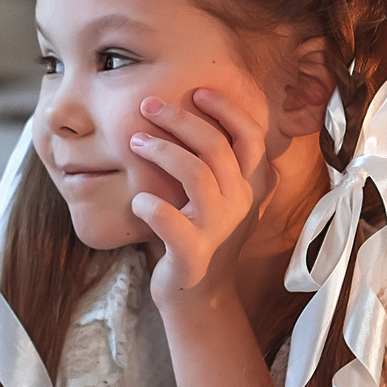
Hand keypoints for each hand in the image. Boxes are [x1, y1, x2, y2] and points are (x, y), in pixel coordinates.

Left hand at [129, 88, 270, 311]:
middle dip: (180, 119)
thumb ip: (223, 163)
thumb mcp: (223, 197)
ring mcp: (218, 230)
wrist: (199, 295)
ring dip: (162, 151)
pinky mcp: (192, 254)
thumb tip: (202, 111)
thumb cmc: (203, 235)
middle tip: (148, 105)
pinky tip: (137, 200)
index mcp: (250, 187)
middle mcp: (240, 204)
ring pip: (196, 174)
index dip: (227, 109)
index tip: (198, 90)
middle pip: (217, 146)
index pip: (251, 136)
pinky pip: (170, 220)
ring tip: (135, 141)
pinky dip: (149, 205)